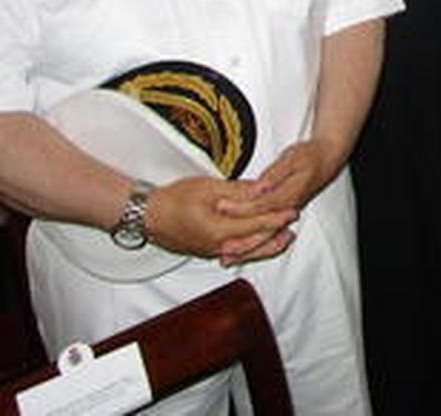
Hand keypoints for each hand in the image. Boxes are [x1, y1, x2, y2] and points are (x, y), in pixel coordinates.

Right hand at [143, 176, 296, 263]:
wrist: (147, 216)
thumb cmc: (174, 199)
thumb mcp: (208, 188)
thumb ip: (239, 191)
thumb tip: (263, 188)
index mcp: (219, 230)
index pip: (256, 225)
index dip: (276, 218)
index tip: (292, 212)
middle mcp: (217, 246)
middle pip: (254, 243)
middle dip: (276, 235)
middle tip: (293, 226)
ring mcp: (211, 251)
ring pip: (246, 251)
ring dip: (266, 245)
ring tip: (283, 238)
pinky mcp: (206, 251)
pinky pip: (235, 252)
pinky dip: (250, 248)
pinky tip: (258, 244)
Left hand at [214, 139, 336, 263]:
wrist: (327, 160)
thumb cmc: (309, 156)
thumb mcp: (293, 157)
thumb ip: (275, 173)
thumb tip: (261, 186)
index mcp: (288, 194)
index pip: (261, 205)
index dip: (240, 208)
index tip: (221, 207)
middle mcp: (287, 209)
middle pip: (263, 231)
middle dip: (241, 240)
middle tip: (220, 249)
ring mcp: (286, 214)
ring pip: (265, 237)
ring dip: (247, 249)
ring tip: (227, 259)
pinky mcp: (282, 216)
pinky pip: (267, 234)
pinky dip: (253, 245)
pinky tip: (240, 251)